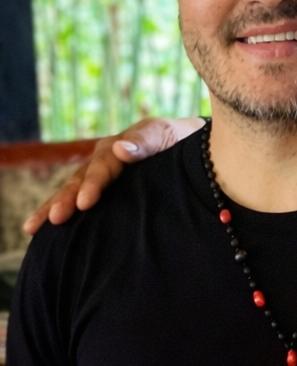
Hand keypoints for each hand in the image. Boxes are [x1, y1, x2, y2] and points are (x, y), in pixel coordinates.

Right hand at [22, 117, 202, 234]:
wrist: (192, 148)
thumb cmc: (181, 142)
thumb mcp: (167, 135)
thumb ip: (146, 142)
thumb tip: (121, 150)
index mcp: (119, 147)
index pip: (102, 166)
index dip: (93, 184)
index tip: (85, 202)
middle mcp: (104, 160)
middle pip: (80, 179)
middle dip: (66, 199)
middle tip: (55, 218)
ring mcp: (101, 176)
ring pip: (73, 190)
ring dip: (55, 207)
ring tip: (34, 226)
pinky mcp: (104, 191)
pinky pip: (79, 201)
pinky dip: (62, 211)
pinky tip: (42, 230)